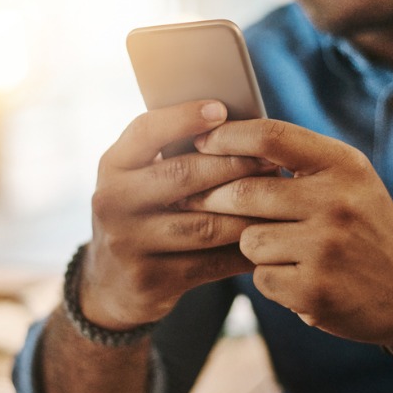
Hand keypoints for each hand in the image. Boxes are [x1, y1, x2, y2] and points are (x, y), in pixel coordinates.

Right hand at [80, 101, 271, 330]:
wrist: (111, 283)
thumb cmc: (142, 213)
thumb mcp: (139, 180)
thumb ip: (170, 154)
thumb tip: (236, 125)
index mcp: (112, 166)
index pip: (145, 131)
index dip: (184, 117)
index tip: (221, 109)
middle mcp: (112, 202)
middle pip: (183, 175)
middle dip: (235, 165)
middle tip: (272, 161)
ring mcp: (128, 244)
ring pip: (204, 224)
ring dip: (248, 213)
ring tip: (281, 201)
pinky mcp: (150, 280)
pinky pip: (211, 263)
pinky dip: (244, 251)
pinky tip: (268, 240)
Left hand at [182, 118, 392, 344]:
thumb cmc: (364, 226)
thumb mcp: (348, 179)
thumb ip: (298, 158)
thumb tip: (223, 141)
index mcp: (343, 165)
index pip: (271, 136)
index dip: (227, 137)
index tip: (200, 141)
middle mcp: (337, 203)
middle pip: (245, 191)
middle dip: (214, 198)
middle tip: (199, 201)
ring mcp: (326, 248)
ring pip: (248, 239)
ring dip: (252, 245)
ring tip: (283, 248)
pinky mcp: (315, 290)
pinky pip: (261, 276)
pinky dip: (270, 278)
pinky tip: (297, 276)